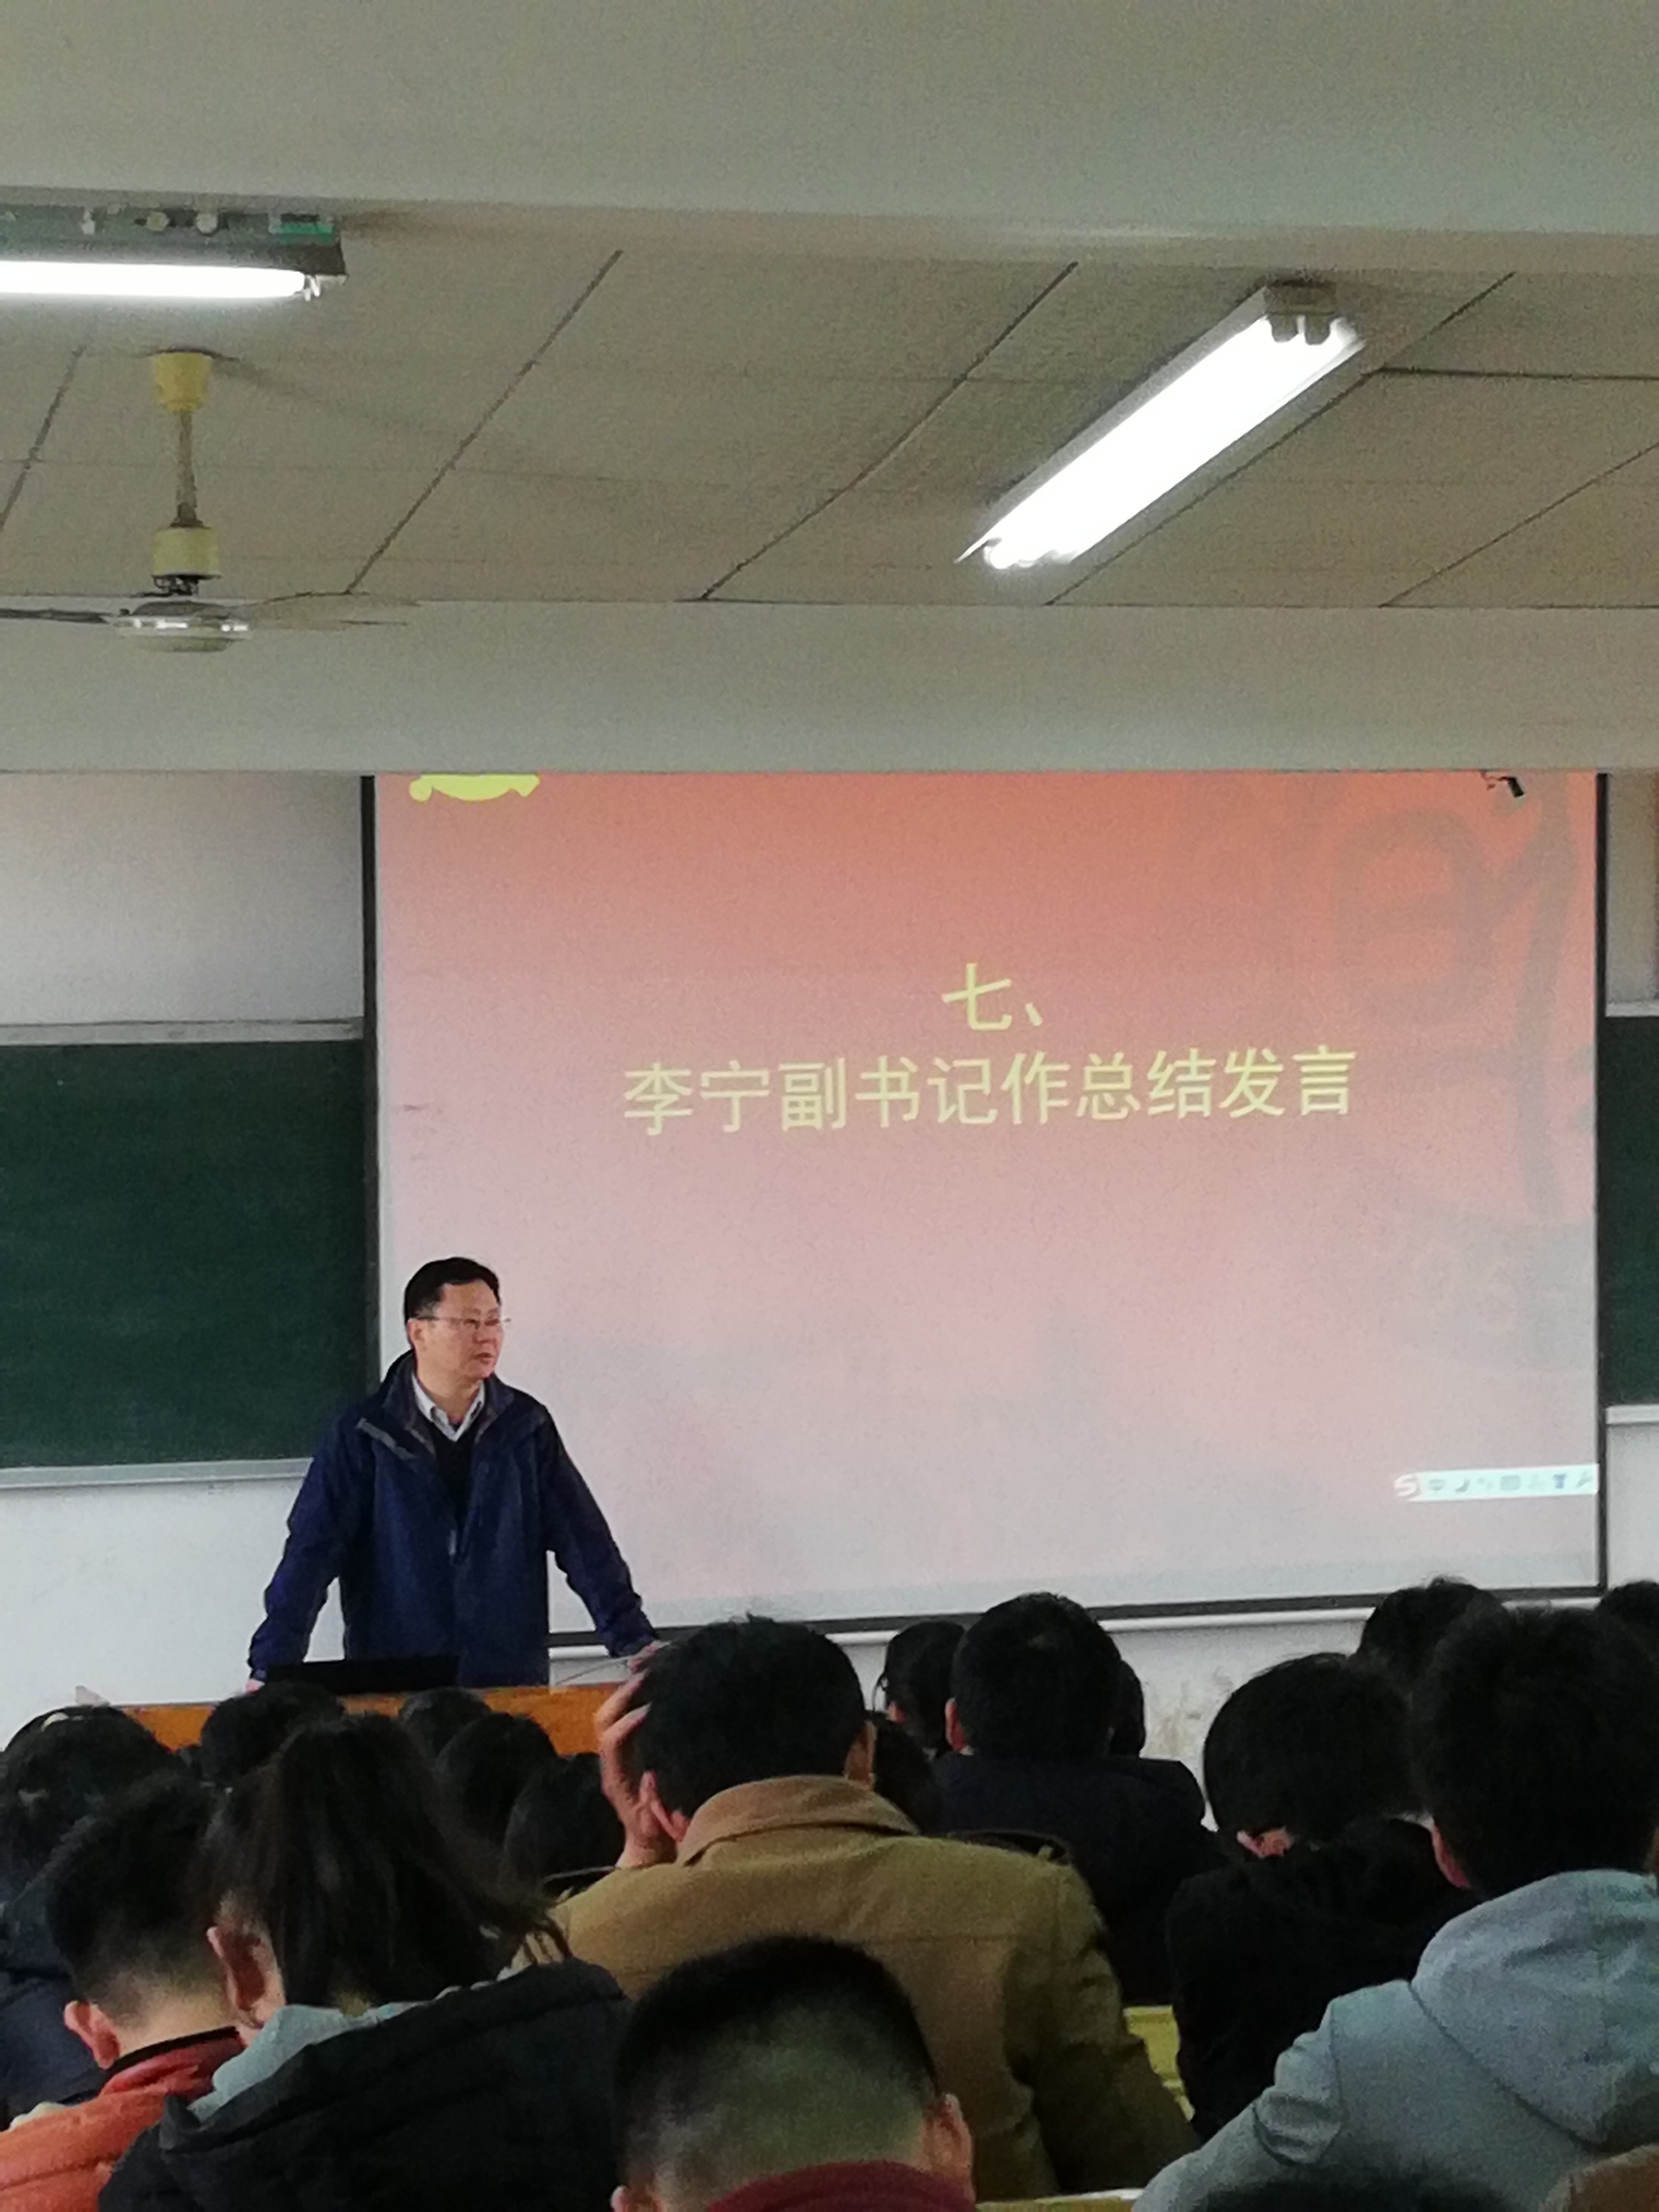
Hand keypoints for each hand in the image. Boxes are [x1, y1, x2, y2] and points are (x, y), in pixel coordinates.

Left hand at [594, 1675, 673, 1868]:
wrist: (648, 1848)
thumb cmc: (653, 1840)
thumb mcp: (653, 1828)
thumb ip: (651, 1804)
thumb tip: (650, 1776)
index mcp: (616, 1779)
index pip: (612, 1741)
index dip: (627, 1724)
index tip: (649, 1711)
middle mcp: (612, 1762)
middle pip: (604, 1718)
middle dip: (622, 1694)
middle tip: (647, 1674)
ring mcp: (618, 1754)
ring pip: (611, 1713)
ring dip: (628, 1690)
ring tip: (651, 1670)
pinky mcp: (629, 1750)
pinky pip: (626, 1716)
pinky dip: (636, 1697)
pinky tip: (654, 1683)